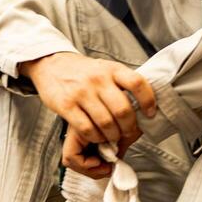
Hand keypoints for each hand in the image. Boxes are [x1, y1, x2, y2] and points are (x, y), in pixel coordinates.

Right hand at [18, 52, 156, 178]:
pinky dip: (96, 138)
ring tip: (113, 137)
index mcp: (112, 69)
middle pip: (122, 110)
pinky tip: (97, 136)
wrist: (51, 64)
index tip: (150, 114)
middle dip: (129, 128)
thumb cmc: (84, 71)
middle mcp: (98, 79)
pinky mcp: (66, 105)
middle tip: (128, 133)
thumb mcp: (106, 68)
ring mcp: (81, 92)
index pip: (137, 83)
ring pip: (106, 123)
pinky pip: (87, 129)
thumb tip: (145, 105)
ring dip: (113, 136)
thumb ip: (122, 83)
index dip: (148, 101)